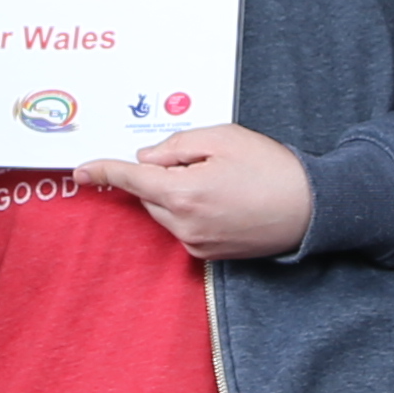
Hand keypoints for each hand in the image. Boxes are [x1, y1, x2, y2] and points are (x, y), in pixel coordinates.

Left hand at [84, 126, 311, 261]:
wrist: (312, 209)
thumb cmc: (271, 169)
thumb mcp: (222, 138)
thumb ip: (175, 147)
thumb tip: (146, 160)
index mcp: (183, 194)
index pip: (131, 180)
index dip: (104, 172)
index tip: (81, 171)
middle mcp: (184, 225)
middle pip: (149, 195)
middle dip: (162, 175)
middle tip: (203, 160)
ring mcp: (196, 244)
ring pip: (165, 211)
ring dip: (177, 193)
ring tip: (222, 180)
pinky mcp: (208, 254)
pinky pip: (183, 226)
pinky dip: (191, 210)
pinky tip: (225, 199)